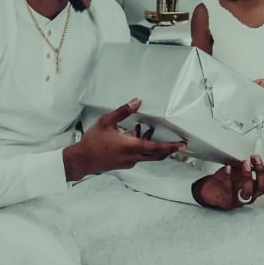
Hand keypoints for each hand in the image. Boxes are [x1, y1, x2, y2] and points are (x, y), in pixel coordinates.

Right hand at [63, 99, 185, 180]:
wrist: (81, 160)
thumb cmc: (93, 141)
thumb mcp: (106, 122)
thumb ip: (122, 112)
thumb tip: (137, 101)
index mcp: (130, 147)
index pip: (156, 148)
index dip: (170, 146)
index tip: (182, 145)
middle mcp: (132, 157)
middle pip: (156, 154)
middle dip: (168, 148)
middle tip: (180, 143)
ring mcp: (128, 161)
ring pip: (147, 155)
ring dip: (154, 145)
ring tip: (152, 130)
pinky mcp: (124, 162)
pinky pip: (139, 155)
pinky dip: (143, 146)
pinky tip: (137, 133)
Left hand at [192, 156, 263, 210]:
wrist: (210, 190)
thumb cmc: (227, 180)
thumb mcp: (239, 170)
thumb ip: (246, 165)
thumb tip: (250, 158)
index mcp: (256, 188)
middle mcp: (251, 195)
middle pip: (262, 187)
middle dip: (260, 171)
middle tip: (255, 158)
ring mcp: (240, 200)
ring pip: (249, 191)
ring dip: (248, 176)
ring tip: (244, 163)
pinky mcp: (228, 201)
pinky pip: (230, 190)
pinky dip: (229, 177)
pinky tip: (228, 167)